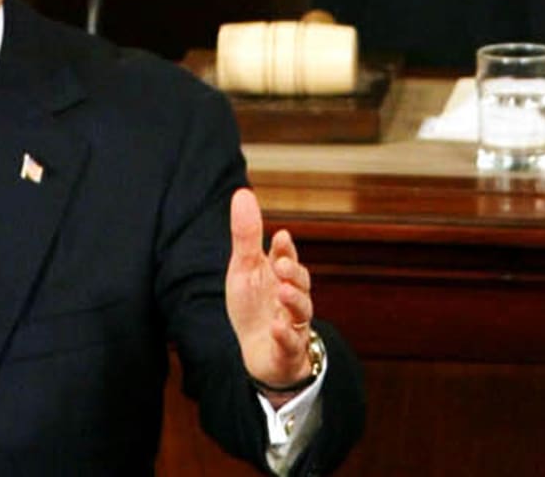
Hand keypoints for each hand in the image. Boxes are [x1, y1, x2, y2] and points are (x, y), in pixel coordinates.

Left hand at [225, 187, 314, 401]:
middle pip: (301, 283)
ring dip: (294, 301)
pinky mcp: (287, 351)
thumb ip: (247, 235)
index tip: (279, 236)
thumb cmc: (254, 305)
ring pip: (301, 312)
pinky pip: (290, 344)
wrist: (258, 352)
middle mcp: (291, 299)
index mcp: (280, 276)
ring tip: (282, 291)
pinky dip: (285, 335)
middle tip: (281, 265)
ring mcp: (292, 325)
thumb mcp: (244, 269)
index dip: (285, 249)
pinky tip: (276, 327)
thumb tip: (243, 192)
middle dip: (294, 273)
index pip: (287, 258)